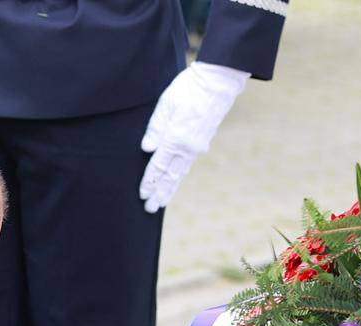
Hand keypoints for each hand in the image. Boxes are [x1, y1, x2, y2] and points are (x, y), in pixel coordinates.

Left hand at [139, 62, 250, 212]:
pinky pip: (187, 164)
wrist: (218, 81)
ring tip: (162, 202)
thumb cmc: (188, 88)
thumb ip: (155, 128)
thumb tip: (146, 149)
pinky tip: (175, 181)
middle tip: (150, 209)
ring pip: (180, 173)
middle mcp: (187, 147)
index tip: (142, 195)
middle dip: (159, 193)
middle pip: (170, 176)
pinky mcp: (202, 142)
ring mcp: (197, 146)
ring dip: (170, 188)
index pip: (158, 166)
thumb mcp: (166, 104)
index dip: (149, 182)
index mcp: (176, 138)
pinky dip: (179, 175)